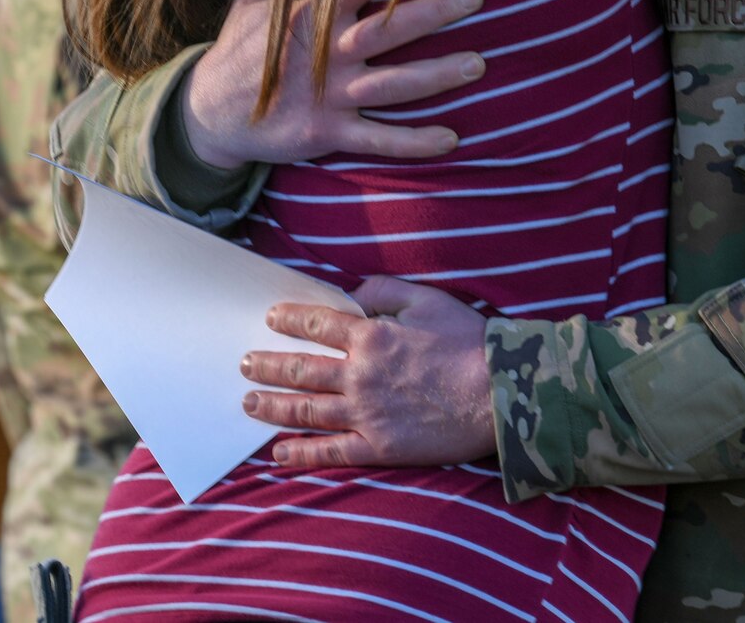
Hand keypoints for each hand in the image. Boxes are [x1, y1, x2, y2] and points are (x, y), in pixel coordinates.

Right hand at [182, 0, 484, 167]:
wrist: (210, 114)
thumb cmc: (240, 48)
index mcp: (311, 13)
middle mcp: (326, 53)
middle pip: (388, 29)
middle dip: (433, 11)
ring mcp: (330, 95)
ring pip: (393, 84)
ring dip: (437, 75)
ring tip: (478, 64)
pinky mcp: (328, 133)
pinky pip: (377, 140)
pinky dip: (413, 142)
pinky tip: (451, 139)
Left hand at [242, 276, 494, 466]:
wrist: (500, 393)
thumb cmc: (469, 341)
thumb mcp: (428, 298)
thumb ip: (385, 291)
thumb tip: (352, 295)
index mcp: (371, 336)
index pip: (317, 324)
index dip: (290, 320)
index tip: (271, 318)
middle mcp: (360, 375)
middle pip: (300, 369)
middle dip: (267, 365)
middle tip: (244, 363)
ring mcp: (366, 413)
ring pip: (306, 410)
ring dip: (273, 406)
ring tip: (249, 404)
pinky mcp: (379, 446)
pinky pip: (331, 451)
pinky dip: (302, 453)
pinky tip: (279, 452)